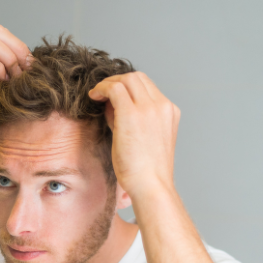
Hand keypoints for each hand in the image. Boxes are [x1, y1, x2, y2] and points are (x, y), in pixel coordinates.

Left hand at [88, 72, 180, 199]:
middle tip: (101, 92)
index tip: (112, 96)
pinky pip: (115, 88)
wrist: (150, 185)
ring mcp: (149, 108)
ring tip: (96, 95)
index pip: (147, 86)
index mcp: (169, 112)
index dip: (127, 87)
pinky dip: (102, 88)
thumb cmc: (144, 170)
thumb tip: (111, 105)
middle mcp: (162, 106)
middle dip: (117, 81)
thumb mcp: (143, 139)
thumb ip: (130, 119)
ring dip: (108, 83)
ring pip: (127, 79)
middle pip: (138, 77)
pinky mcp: (132, 114)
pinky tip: (93, 97)